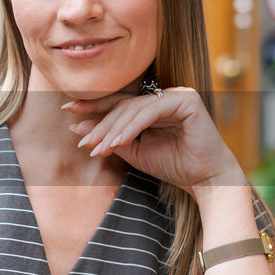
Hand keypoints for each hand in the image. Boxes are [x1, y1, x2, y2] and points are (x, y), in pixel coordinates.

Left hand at [63, 88, 243, 192]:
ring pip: (134, 109)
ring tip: (99, 148)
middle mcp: (165, 95)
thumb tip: (77, 127)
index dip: (94, 107)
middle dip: (101, 124)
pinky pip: (150, 112)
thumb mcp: (135, 152)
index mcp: (153, 105)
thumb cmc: (174, 165)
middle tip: (84, 141)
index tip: (68, 111)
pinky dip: (132, 128)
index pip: (120, 103)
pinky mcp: (187, 100)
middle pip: (124, 105)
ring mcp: (177, 94)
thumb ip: (111, 138)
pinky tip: (118, 143)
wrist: (206, 180)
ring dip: (113, 130)